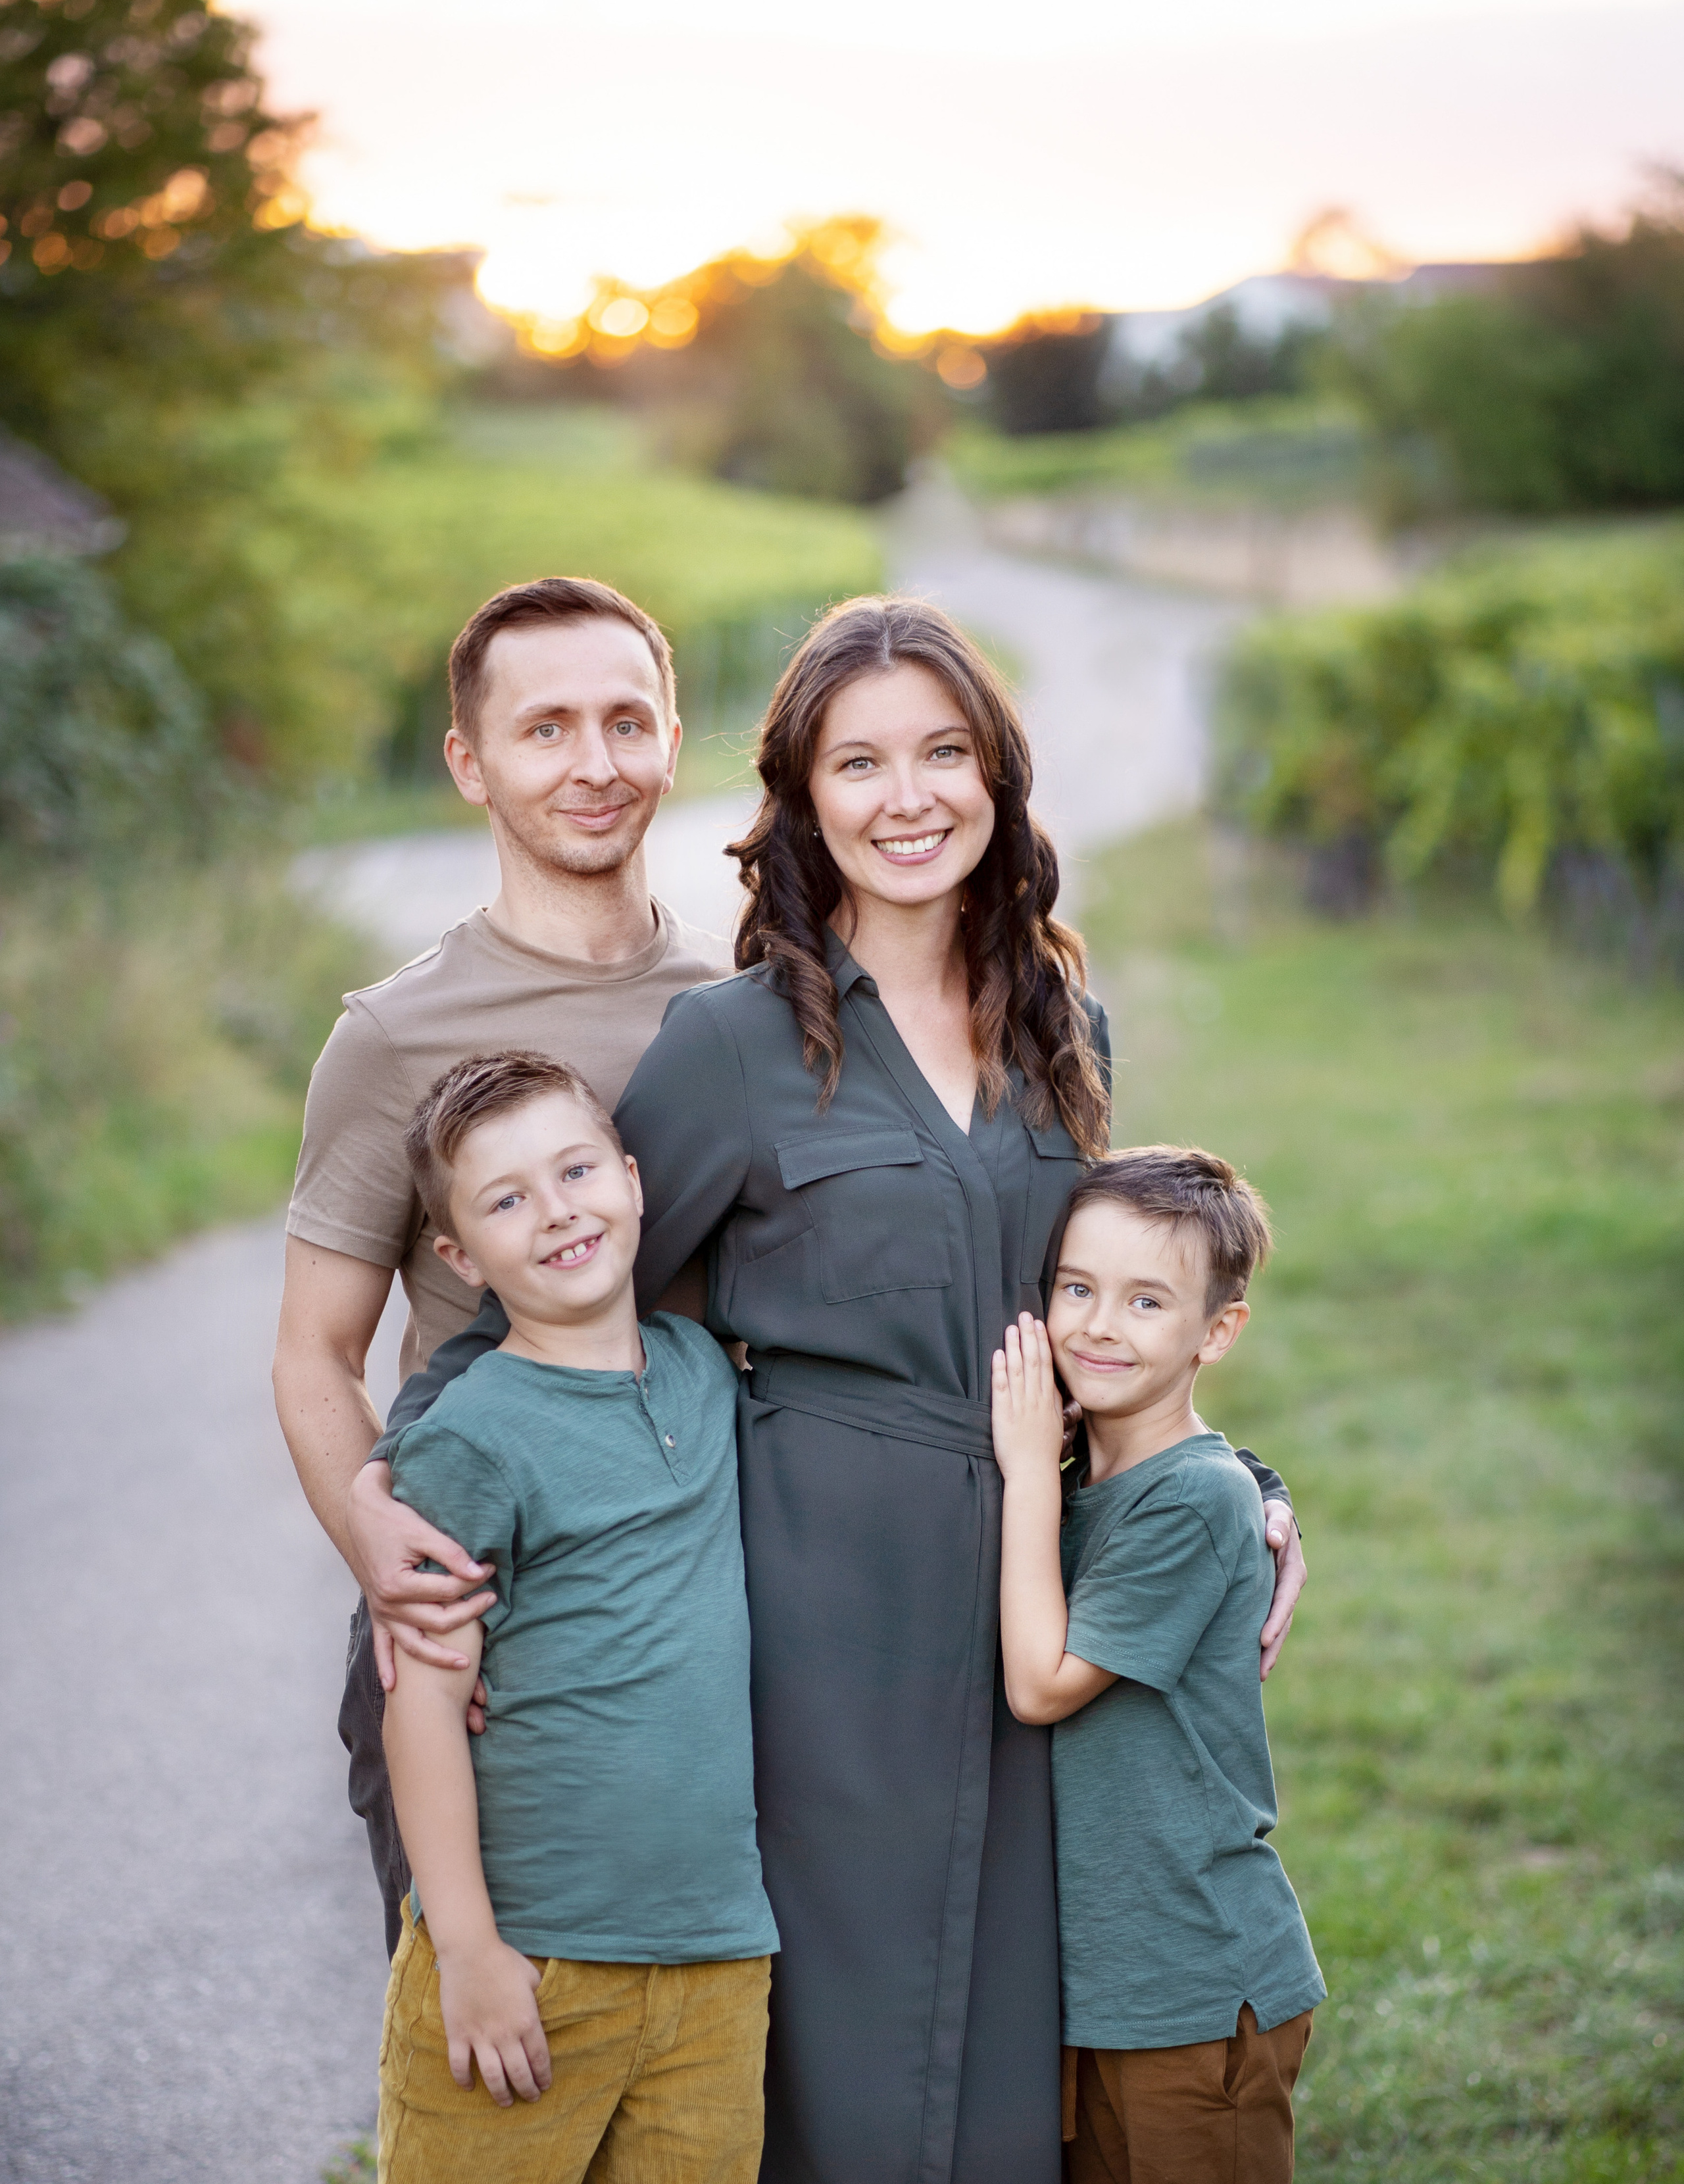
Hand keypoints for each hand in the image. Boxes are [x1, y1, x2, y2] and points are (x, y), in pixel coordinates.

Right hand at [346, 1462, 495, 1689]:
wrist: (361, 1515)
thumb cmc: (392, 1520)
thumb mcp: (422, 1531)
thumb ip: (450, 1553)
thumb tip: (478, 1572)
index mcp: (397, 1584)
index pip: (446, 1591)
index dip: (473, 1582)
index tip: (491, 1571)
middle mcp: (387, 1604)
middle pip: (436, 1620)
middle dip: (469, 1613)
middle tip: (493, 1600)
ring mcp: (381, 1613)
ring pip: (413, 1645)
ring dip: (437, 1658)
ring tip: (465, 1665)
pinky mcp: (377, 1613)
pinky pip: (381, 1646)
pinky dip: (386, 1666)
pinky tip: (393, 1686)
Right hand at [435, 1936, 550, 2105]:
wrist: (470, 1951)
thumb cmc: (503, 1960)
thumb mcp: (532, 1976)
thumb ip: (538, 1997)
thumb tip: (542, 2009)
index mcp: (527, 2021)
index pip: (539, 2058)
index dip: (543, 2076)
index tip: (545, 2085)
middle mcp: (505, 2034)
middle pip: (519, 2073)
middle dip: (528, 2090)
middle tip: (531, 2098)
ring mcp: (480, 2037)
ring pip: (492, 2077)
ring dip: (501, 2094)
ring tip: (506, 2102)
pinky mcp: (458, 2035)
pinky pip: (460, 2066)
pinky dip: (464, 2080)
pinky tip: (470, 2087)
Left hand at [991, 1314, 1065, 1485]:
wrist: (1034, 1473)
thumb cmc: (1044, 1452)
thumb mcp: (1054, 1422)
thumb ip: (1051, 1401)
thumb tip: (1049, 1384)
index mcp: (1048, 1400)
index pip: (1046, 1365)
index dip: (1041, 1342)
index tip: (1038, 1324)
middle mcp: (1035, 1400)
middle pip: (1033, 1362)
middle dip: (1029, 1336)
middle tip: (1025, 1315)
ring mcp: (1020, 1407)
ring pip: (1018, 1371)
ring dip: (1015, 1347)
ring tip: (1011, 1327)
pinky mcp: (1003, 1416)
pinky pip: (1002, 1390)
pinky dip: (1000, 1371)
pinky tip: (998, 1355)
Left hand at [1259, 1502, 1304, 1680]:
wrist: (1266, 1516)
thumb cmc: (1269, 1514)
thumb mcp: (1276, 1513)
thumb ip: (1277, 1523)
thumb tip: (1274, 1539)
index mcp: (1293, 1569)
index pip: (1286, 1597)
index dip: (1275, 1618)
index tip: (1262, 1638)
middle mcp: (1289, 1586)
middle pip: (1282, 1621)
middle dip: (1272, 1647)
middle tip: (1259, 1671)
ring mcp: (1279, 1595)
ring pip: (1276, 1628)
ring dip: (1268, 1652)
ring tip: (1255, 1676)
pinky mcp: (1267, 1599)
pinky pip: (1264, 1622)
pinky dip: (1259, 1642)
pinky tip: (1247, 1661)